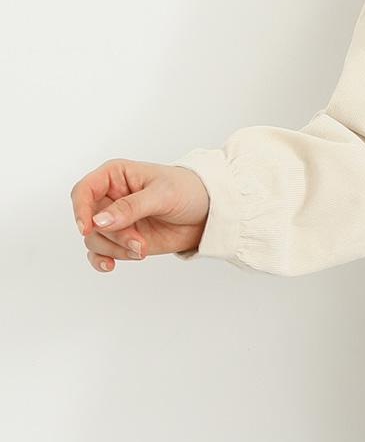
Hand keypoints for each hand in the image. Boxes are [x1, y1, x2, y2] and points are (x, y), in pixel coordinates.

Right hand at [70, 158, 210, 272]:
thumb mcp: (162, 194)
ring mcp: (115, 220)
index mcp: (115, 175)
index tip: (87, 228)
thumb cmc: (188, 191)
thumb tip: (98, 221)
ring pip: (95, 239)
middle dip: (113, 235)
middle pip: (90, 220)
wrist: (208, 213)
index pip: (84, 190)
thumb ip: (130, 207)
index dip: (80, 209)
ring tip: (142, 249)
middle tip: (139, 242)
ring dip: (116, 249)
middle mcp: (110, 197)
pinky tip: (110, 266)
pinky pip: (99, 252)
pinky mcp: (121, 239)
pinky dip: (102, 260)